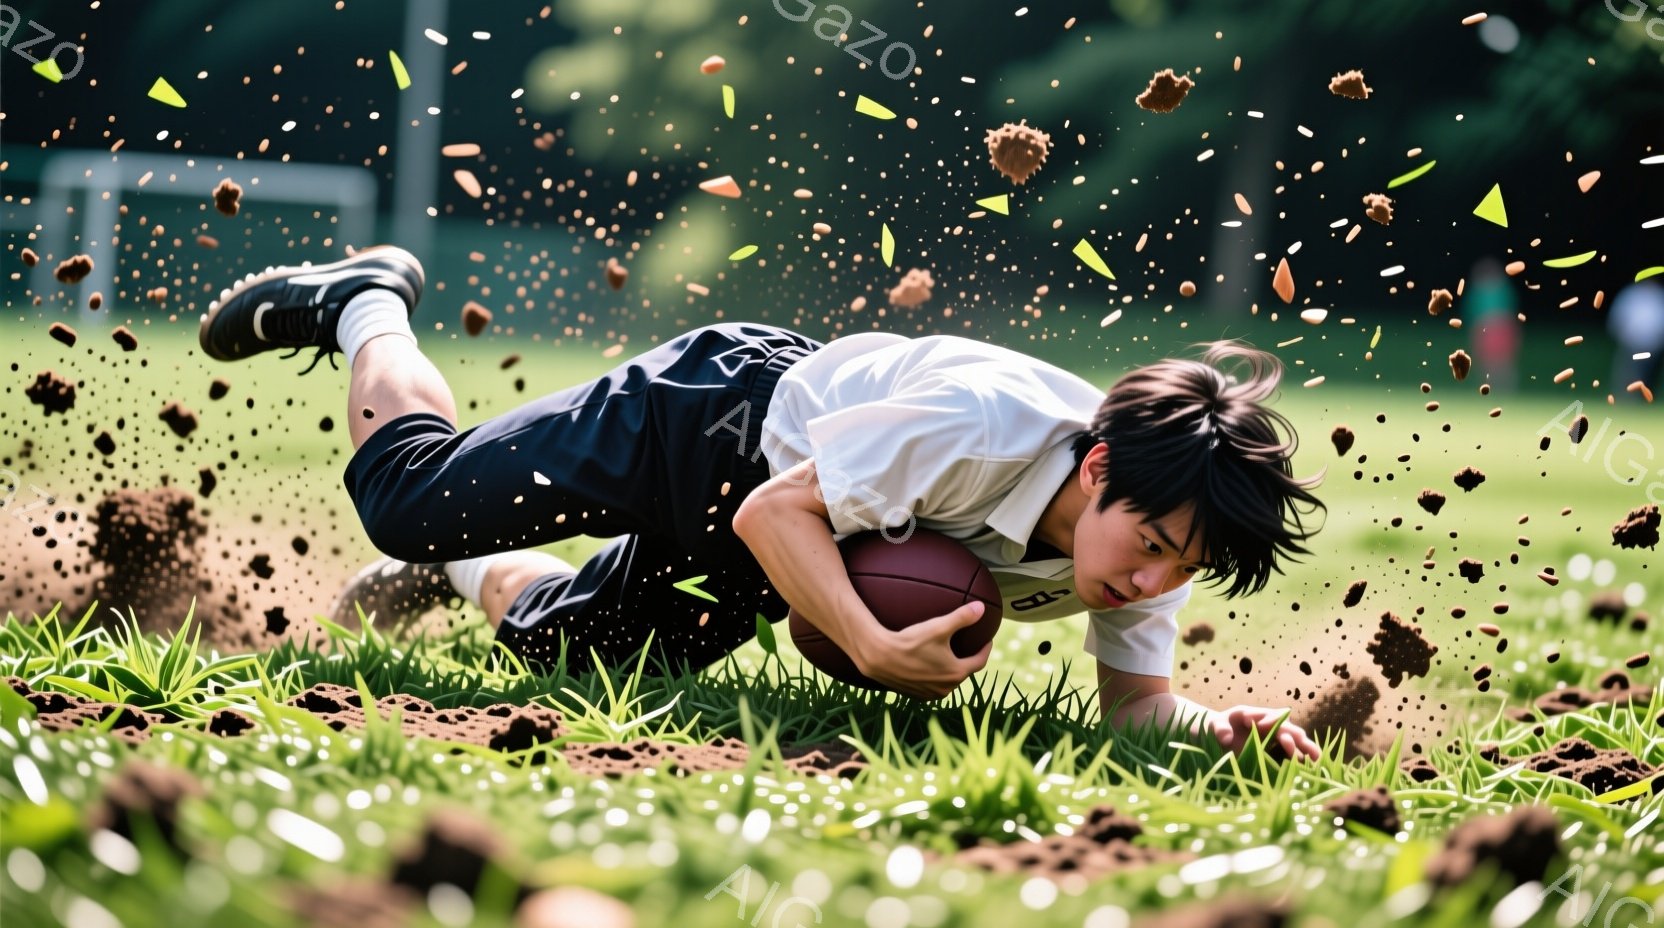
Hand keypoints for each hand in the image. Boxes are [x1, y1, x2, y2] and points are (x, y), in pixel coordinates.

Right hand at [853, 600, 993, 699]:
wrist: (879, 656)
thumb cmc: (910, 641)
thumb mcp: (938, 626)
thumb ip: (962, 617)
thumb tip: (981, 607)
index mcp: (956, 673)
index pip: (979, 661)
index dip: (985, 649)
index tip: (987, 640)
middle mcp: (946, 688)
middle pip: (963, 672)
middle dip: (967, 659)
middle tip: (967, 646)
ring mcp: (930, 694)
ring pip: (947, 681)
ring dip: (950, 670)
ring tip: (948, 656)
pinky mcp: (916, 695)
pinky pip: (932, 686)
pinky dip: (935, 676)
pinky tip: (929, 666)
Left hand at [1207, 705, 1319, 759]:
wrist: (1221, 737)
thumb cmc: (1220, 727)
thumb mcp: (1215, 725)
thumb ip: (1219, 729)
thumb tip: (1227, 739)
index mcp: (1257, 715)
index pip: (1268, 716)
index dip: (1270, 720)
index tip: (1265, 727)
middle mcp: (1272, 725)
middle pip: (1287, 728)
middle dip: (1292, 736)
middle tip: (1294, 744)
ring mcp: (1277, 739)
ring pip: (1296, 741)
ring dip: (1305, 748)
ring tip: (1315, 758)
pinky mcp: (1278, 753)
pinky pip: (1294, 755)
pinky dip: (1304, 760)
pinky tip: (1312, 770)